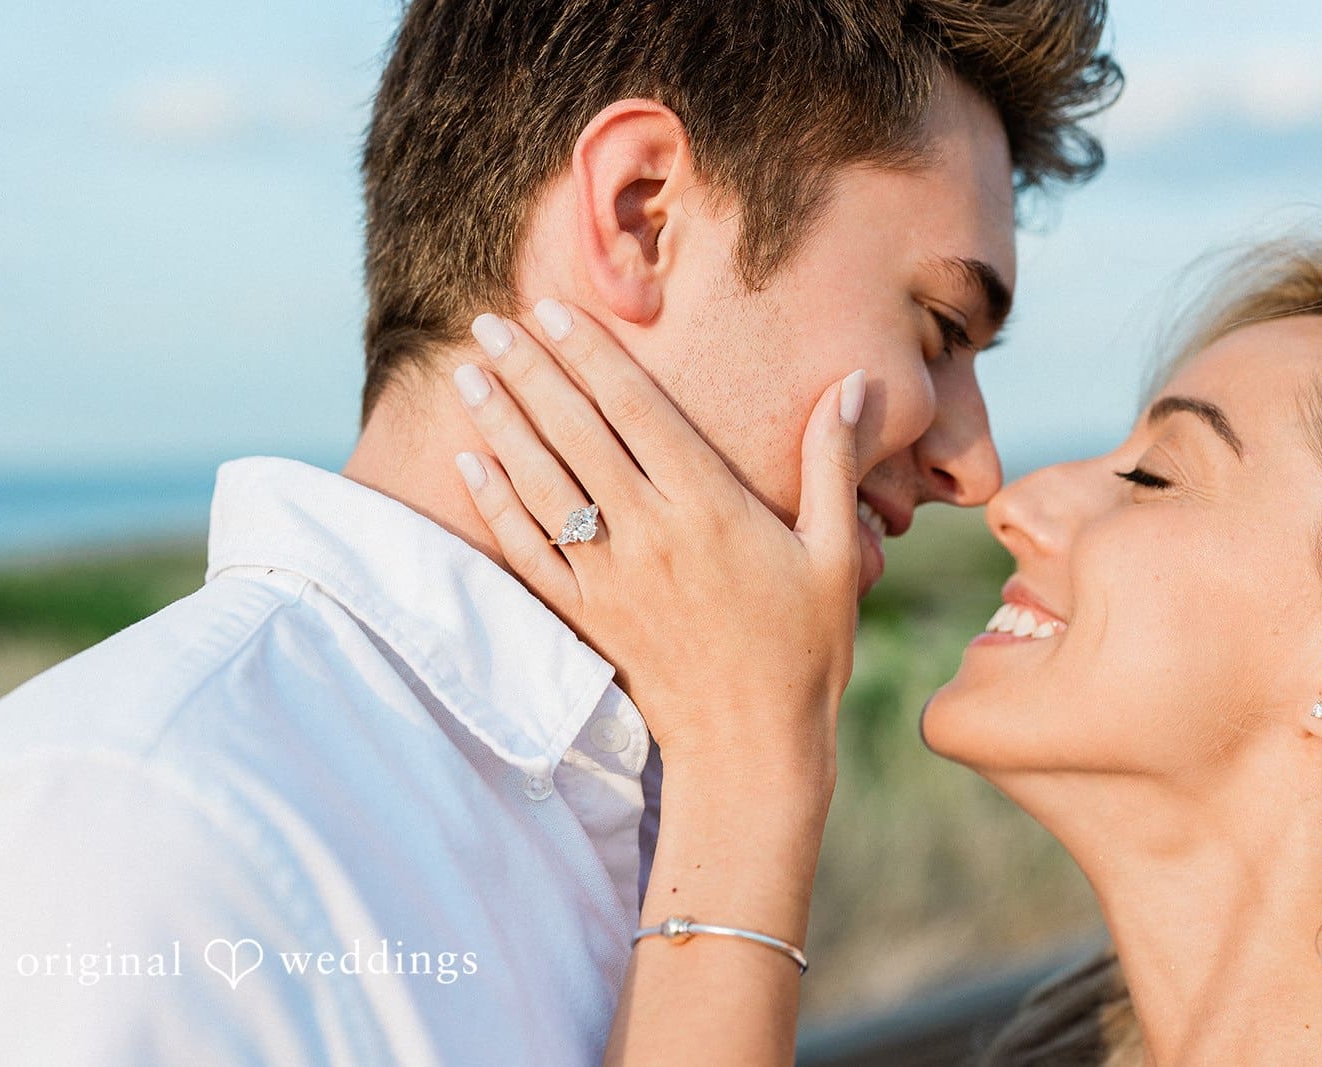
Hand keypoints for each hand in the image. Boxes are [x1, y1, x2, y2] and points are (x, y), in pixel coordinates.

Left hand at [451, 298, 866, 784]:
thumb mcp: (833, 553)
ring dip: (501, 424)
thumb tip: (852, 382)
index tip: (555, 311)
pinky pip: (528, 551)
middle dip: (530, 372)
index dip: (592, 355)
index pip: (637, 411)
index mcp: (710, 507)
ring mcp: (610, 576)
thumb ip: (832, 462)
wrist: (753, 748)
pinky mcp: (586, 616)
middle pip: (577, 434)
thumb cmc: (804, 650)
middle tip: (490, 323)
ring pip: (542, 484)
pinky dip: (496, 505)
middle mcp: (651, 533)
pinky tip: (471, 464)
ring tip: (469, 374)